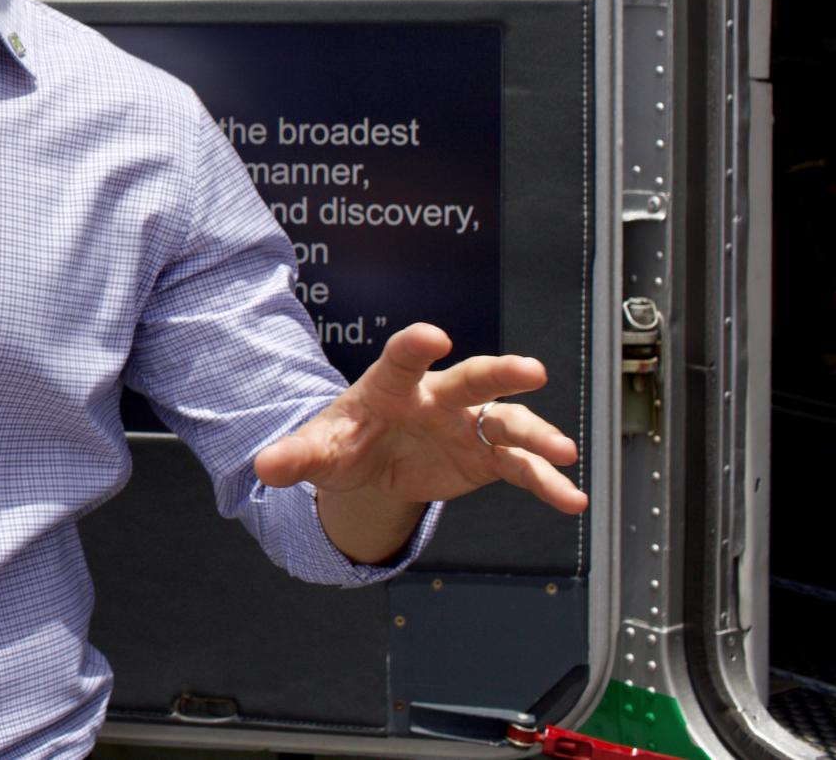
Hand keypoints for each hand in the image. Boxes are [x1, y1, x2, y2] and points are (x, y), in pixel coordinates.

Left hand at [255, 324, 587, 514]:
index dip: (415, 346)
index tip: (431, 336)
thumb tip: (263, 467)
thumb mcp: (319, 451)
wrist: (373, 461)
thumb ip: (295, 457)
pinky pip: (521, 469)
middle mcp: (437, 397)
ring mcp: (467, 424)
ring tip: (563, 452)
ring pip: (507, 422)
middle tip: (530, 370)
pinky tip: (572, 499)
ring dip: (537, 435)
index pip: (401, 360)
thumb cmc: (347, 441)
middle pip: (470, 378)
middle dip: (499, 373)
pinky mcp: (486, 456)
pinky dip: (546, 483)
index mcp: (391, 386)